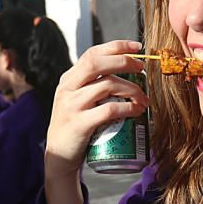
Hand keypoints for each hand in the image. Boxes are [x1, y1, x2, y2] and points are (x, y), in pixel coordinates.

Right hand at [44, 40, 147, 178]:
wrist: (59, 156)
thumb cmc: (76, 127)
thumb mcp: (78, 100)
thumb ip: (93, 86)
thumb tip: (127, 71)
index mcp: (68, 80)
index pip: (92, 54)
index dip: (116, 47)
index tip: (137, 47)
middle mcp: (67, 89)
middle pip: (97, 64)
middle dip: (124, 62)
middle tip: (142, 69)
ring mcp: (72, 106)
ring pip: (106, 86)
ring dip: (131, 89)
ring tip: (143, 98)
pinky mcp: (79, 124)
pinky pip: (108, 110)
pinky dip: (127, 108)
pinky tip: (136, 111)